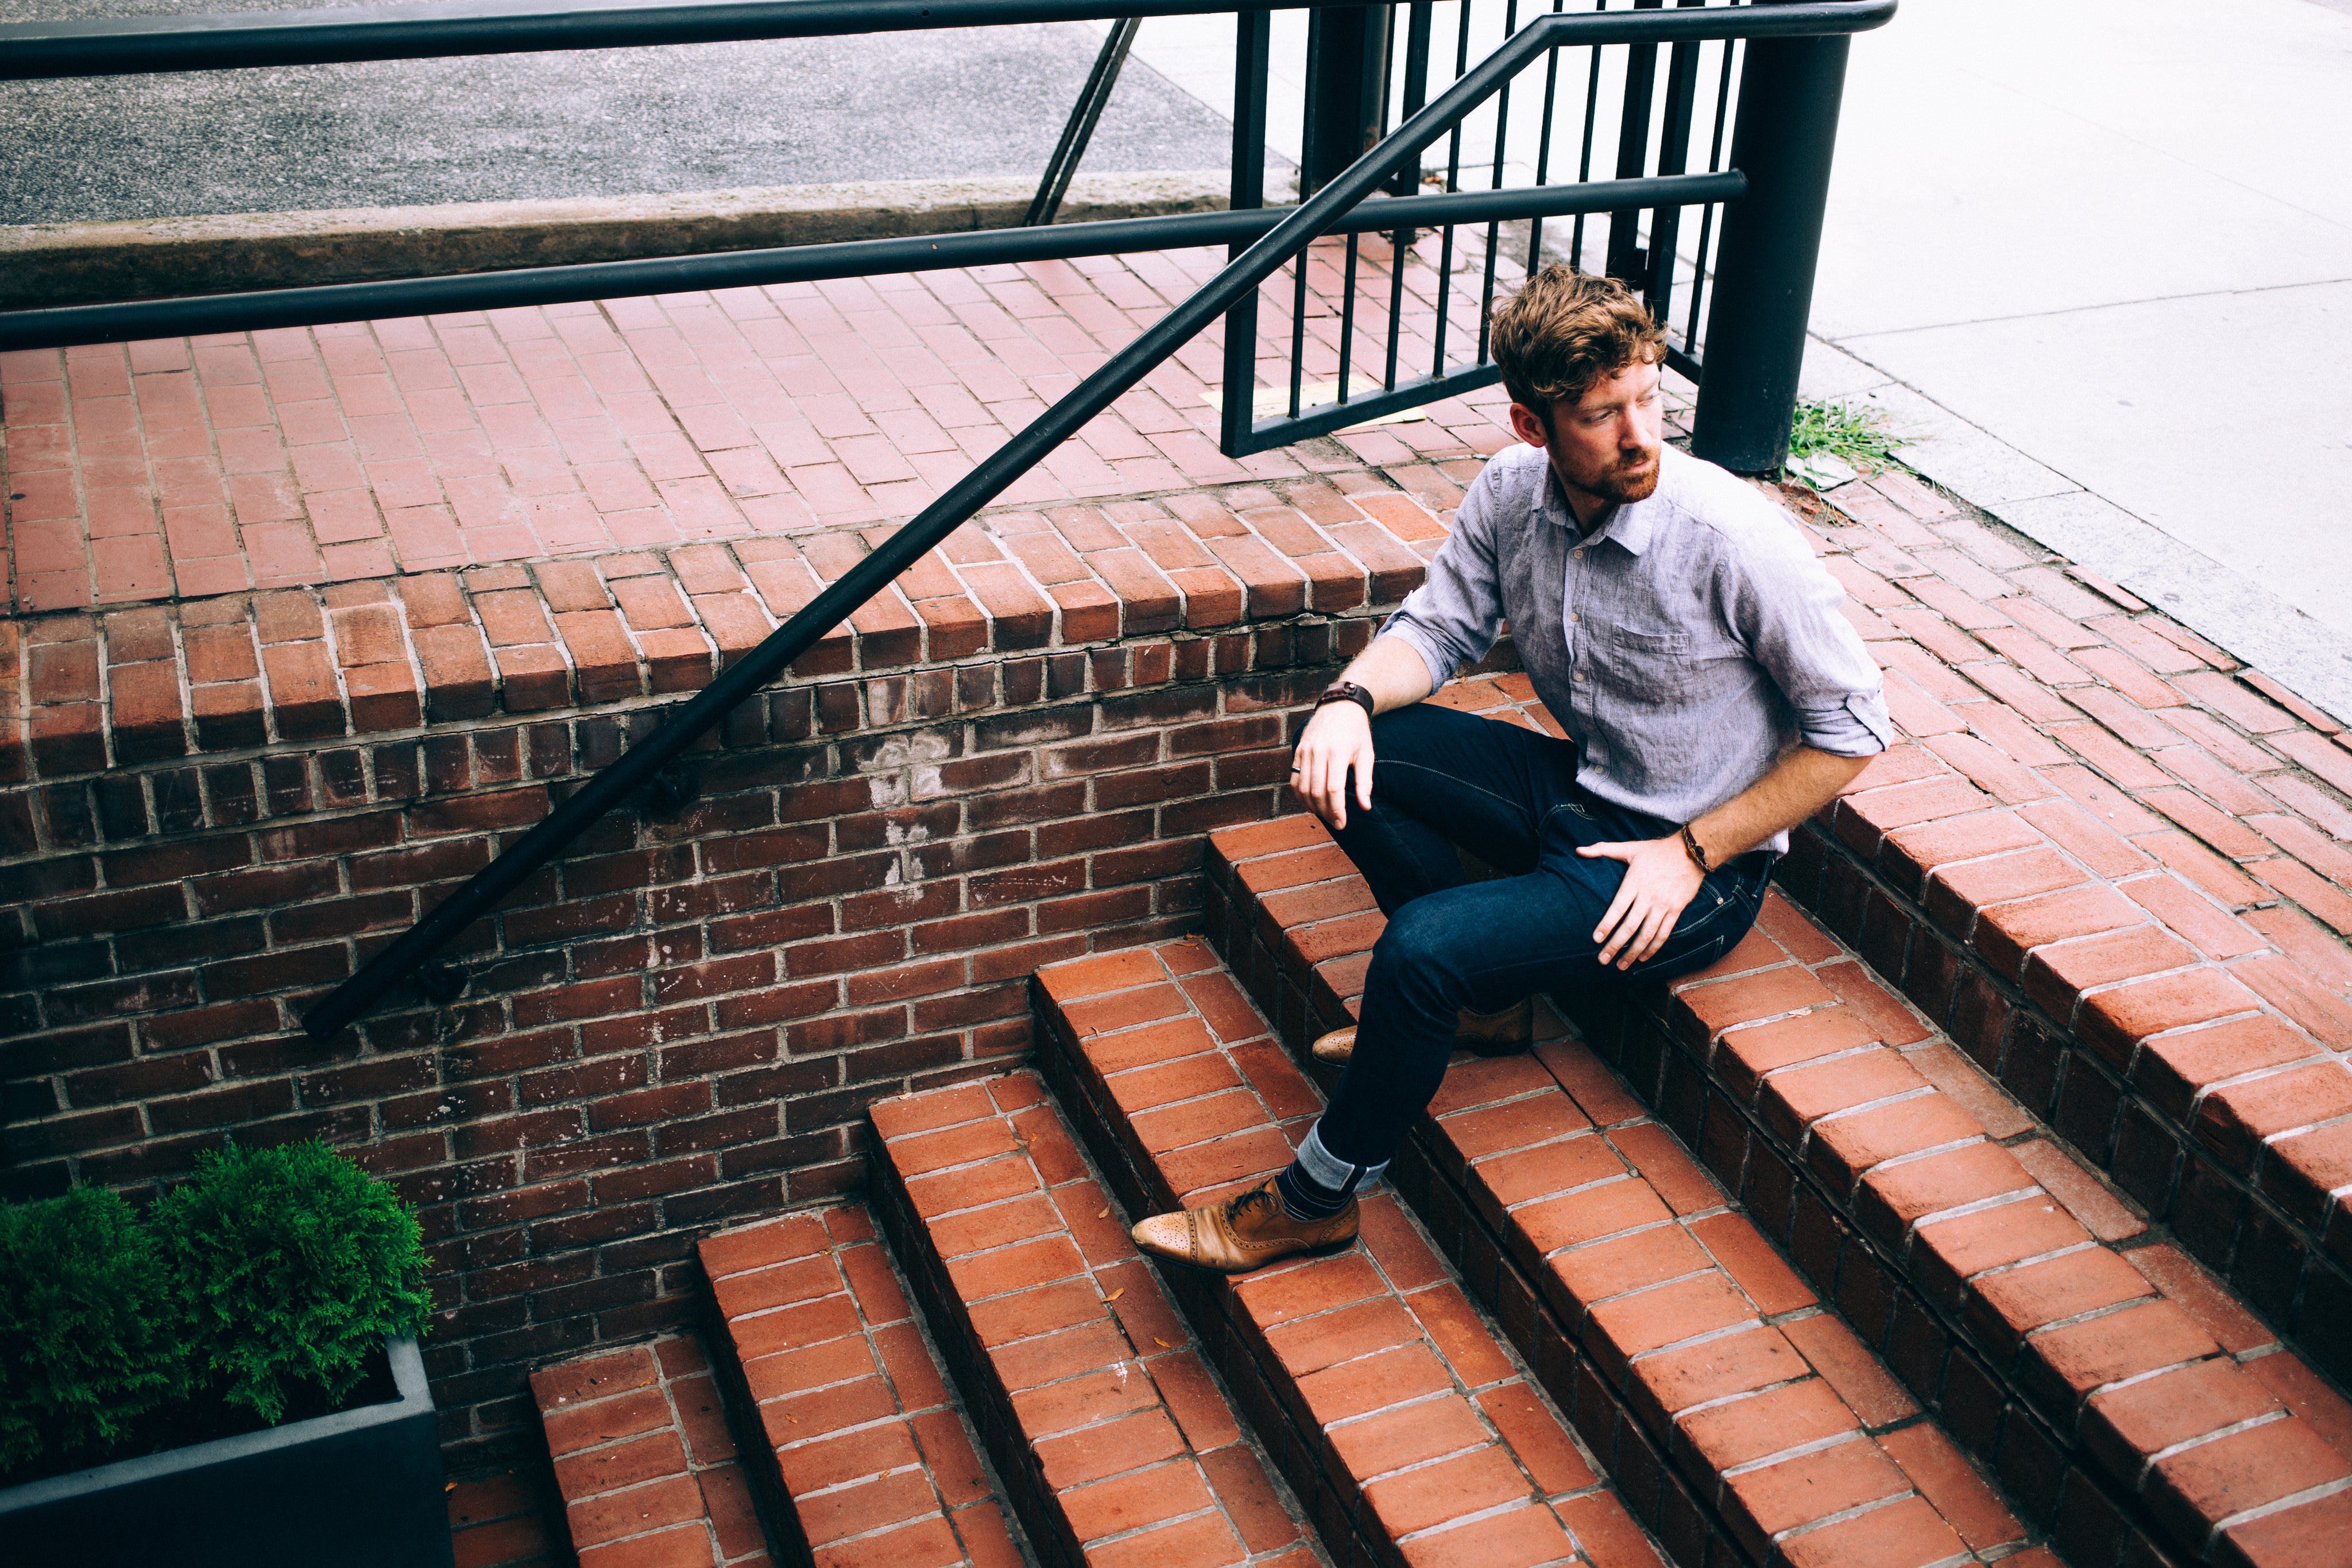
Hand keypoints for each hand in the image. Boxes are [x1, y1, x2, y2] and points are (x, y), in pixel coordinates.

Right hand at [1290, 702, 1374, 829]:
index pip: (1334, 790)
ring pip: (1302, 788)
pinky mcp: (1297, 751)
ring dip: (1312, 806)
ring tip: (1324, 814)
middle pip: (1317, 792)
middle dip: (1326, 812)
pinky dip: (1300, 795)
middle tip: (1336, 822)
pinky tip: (1310, 803)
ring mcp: (1305, 751)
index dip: (1337, 811)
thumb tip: (1365, 807)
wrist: (1340, 705)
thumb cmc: (1356, 732)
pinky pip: (1294, 779)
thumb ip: (1365, 782)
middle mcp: (1318, 752)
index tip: (1342, 823)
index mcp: (1338, 753)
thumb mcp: (1367, 754)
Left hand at [1576, 835, 1704, 968]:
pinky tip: (1643, 958)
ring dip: (1633, 952)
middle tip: (1602, 960)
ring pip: (1647, 934)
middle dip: (1615, 945)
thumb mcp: (1630, 847)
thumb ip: (1603, 849)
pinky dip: (1653, 948)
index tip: (1596, 939)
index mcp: (1634, 882)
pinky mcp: (1676, 910)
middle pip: (1630, 926)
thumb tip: (1578, 850)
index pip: (1617, 908)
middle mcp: (1648, 896)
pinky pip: (1664, 933)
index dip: (1606, 925)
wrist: (1691, 852)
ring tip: (1621, 966)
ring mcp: (1663, 905)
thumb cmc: (1657, 850)